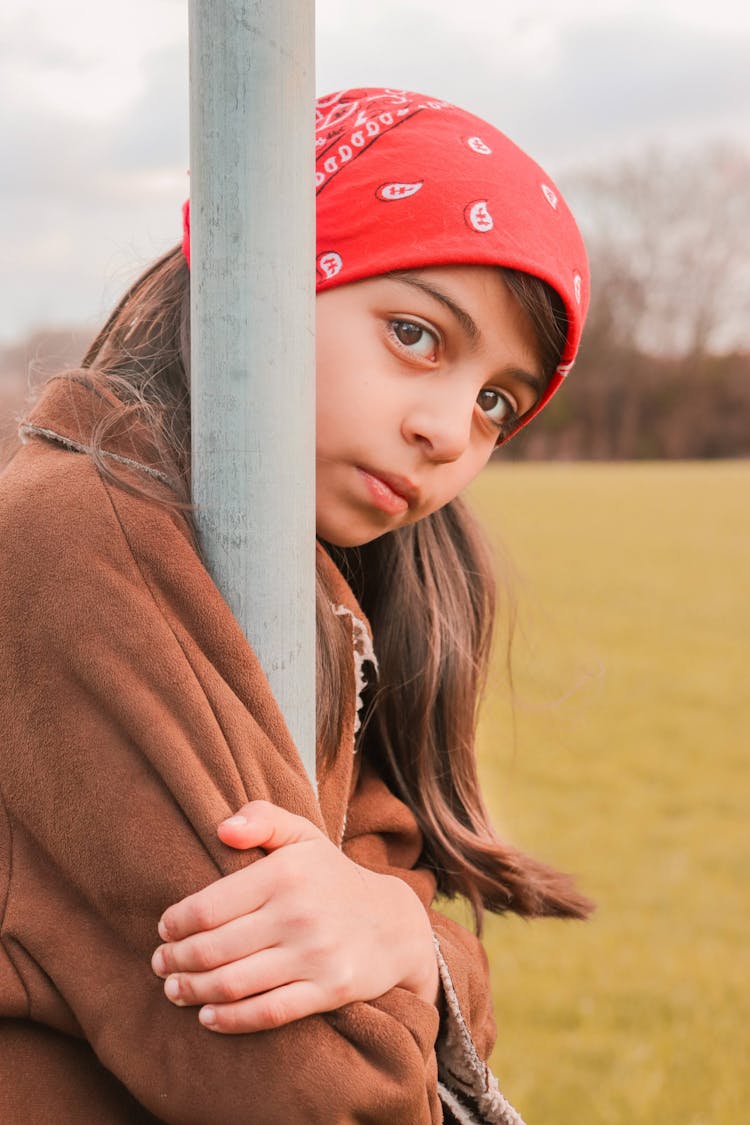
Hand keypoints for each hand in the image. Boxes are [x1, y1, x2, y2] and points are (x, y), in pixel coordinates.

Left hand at [151, 800, 438, 1032]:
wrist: (392, 923)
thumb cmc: (331, 877)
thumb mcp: (302, 835)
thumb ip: (262, 818)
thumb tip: (221, 829)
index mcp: (285, 873)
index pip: (209, 905)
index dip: (176, 923)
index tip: (164, 929)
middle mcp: (299, 913)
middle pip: (214, 948)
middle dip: (176, 960)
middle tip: (160, 964)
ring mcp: (316, 954)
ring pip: (234, 983)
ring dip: (193, 990)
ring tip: (174, 989)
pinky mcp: (330, 989)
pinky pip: (268, 1012)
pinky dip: (230, 1020)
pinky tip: (207, 1017)